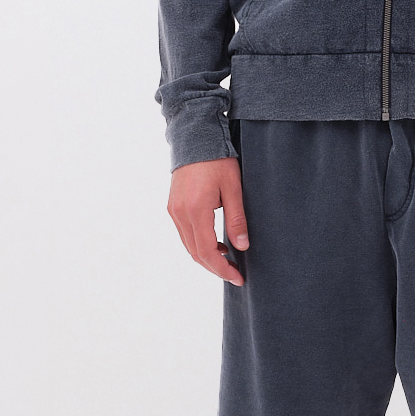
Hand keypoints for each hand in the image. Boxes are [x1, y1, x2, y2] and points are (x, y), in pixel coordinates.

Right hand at [168, 156, 249, 286]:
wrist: (195, 138)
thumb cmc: (218, 159)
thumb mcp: (233, 187)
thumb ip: (237, 218)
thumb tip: (242, 247)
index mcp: (196, 210)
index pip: (207, 252)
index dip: (222, 269)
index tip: (238, 278)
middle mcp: (180, 213)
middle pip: (195, 253)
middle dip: (215, 267)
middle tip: (235, 274)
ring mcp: (173, 210)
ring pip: (188, 245)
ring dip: (206, 257)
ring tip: (227, 259)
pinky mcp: (172, 206)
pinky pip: (184, 234)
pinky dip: (198, 244)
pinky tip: (215, 242)